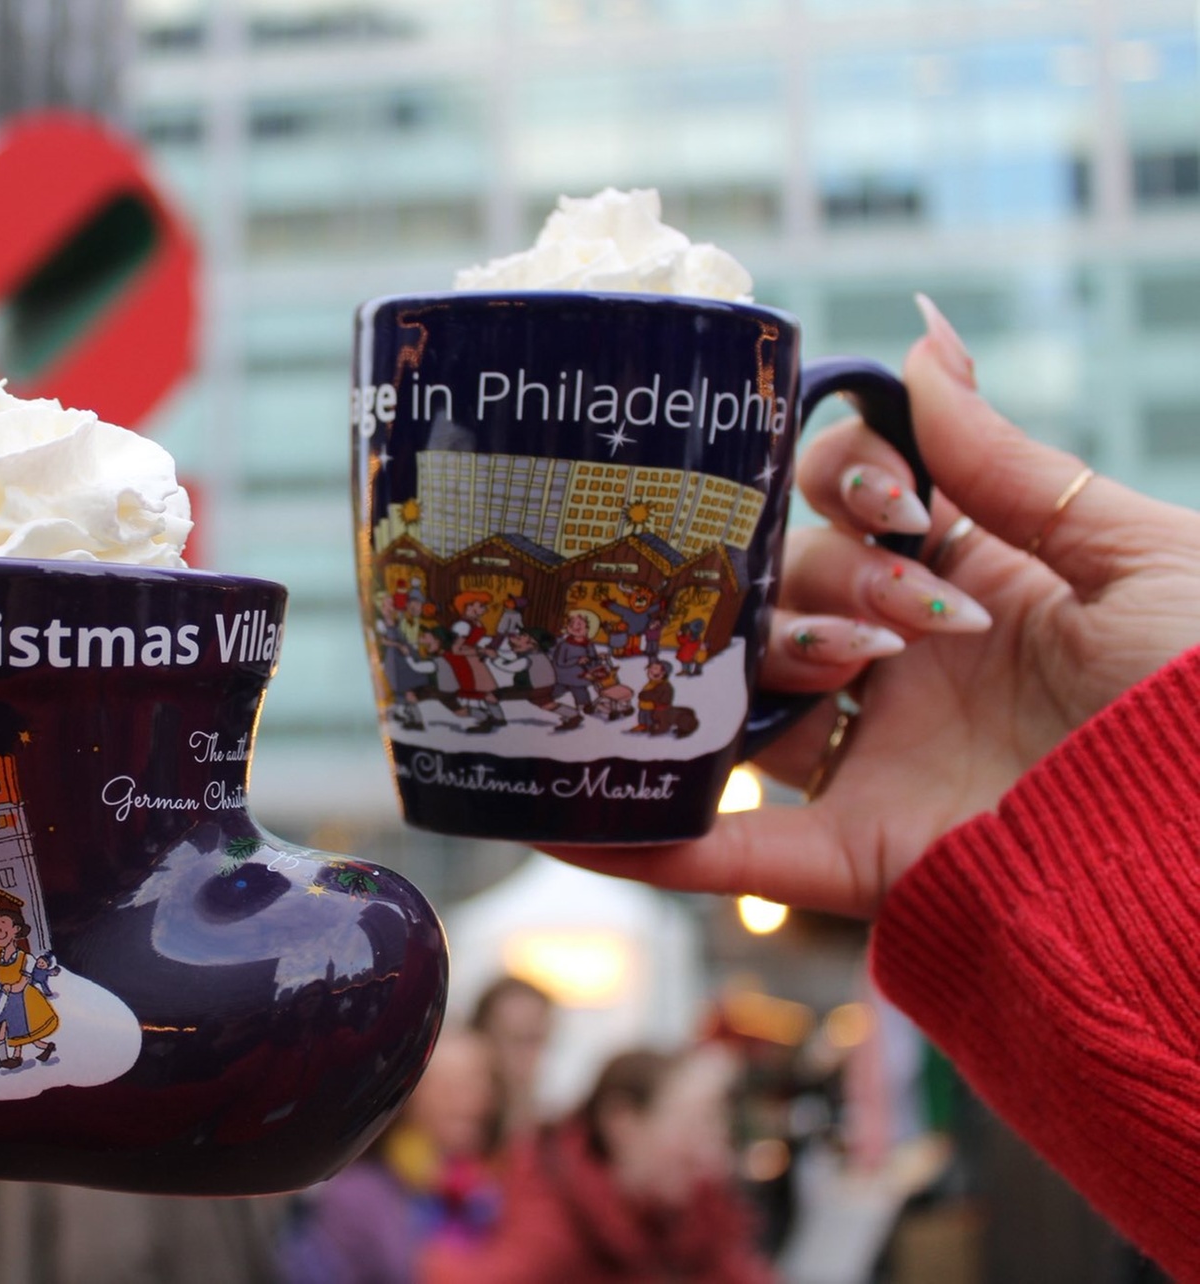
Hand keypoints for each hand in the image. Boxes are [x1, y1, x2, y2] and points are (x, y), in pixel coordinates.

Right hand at [543, 298, 1199, 916]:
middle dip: (823, 588)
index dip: (848, 486)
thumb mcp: (1137, 557)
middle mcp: (903, 669)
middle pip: (786, 595)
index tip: (891, 497)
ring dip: (736, 679)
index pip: (852, 512)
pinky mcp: (863, 859)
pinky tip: (563, 818)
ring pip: (745, 705)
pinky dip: (649, 843)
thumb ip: (1011, 464)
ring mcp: (874, 763)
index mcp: (968, 583)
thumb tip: (922, 338)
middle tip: (895, 622)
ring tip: (802, 669)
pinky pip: (737, 858)